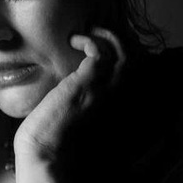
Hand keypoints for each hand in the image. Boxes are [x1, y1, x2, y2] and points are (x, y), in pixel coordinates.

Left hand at [12, 27, 125, 163]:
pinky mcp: (85, 84)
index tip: (107, 42)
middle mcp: (115, 95)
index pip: (136, 69)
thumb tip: (78, 77)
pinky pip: (98, 52)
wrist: (45, 151)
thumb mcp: (79, 109)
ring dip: (106, 35)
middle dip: (120, 39)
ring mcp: (102, 89)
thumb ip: (87, 93)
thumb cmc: (57, 134)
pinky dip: (88, 39)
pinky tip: (74, 40)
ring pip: (123, 52)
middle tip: (99, 32)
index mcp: (115, 101)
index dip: (127, 50)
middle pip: (136, 58)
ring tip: (89, 32)